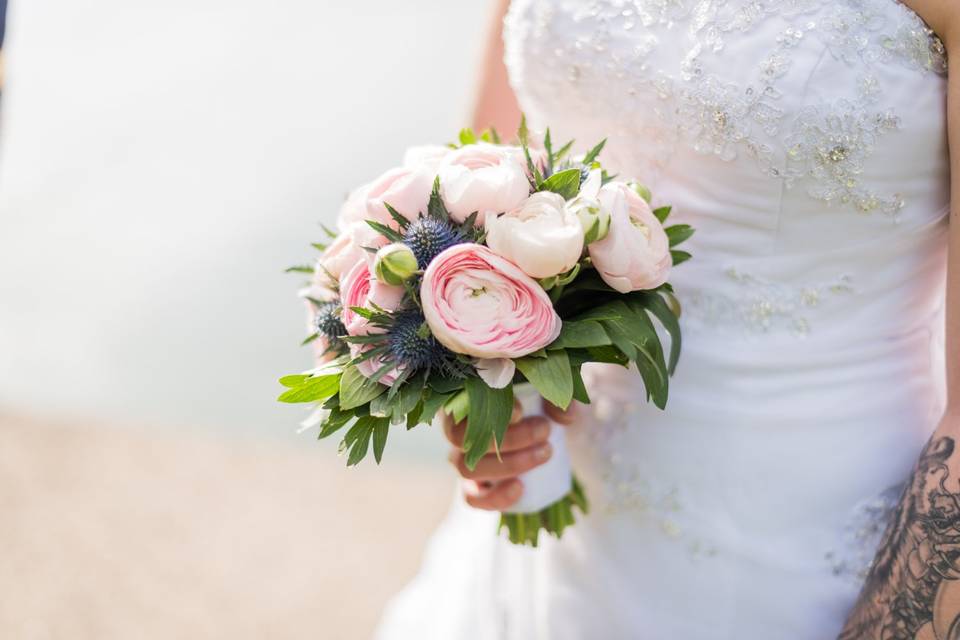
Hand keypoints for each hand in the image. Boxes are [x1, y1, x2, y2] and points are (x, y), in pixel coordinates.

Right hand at [443, 399, 580, 510]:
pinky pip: (472, 498)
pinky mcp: (474, 486)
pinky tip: (521, 487)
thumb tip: (563, 417)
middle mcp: (456, 429)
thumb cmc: (541, 403)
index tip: (522, 412)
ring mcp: (462, 459)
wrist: (546, 433)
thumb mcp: (552, 394)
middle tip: (544, 431)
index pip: (460, 403)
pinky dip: (495, 496)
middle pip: (461, 437)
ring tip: (545, 453)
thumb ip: (558, 397)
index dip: (486, 410)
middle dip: (506, 438)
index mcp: (464, 399)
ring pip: (467, 468)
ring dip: (508, 464)